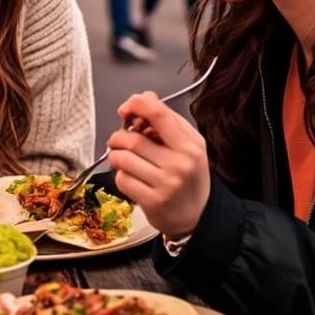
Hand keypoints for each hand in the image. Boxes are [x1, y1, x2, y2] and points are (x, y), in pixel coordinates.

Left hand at [106, 91, 210, 239]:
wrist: (198, 216)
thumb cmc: (188, 176)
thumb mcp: (188, 145)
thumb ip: (166, 120)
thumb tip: (144, 97)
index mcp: (190, 146)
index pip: (159, 114)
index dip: (137, 105)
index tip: (126, 109)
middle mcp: (180, 164)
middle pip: (133, 139)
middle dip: (119, 137)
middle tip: (120, 141)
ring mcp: (166, 184)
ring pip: (122, 159)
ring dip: (116, 156)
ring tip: (124, 159)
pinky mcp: (152, 201)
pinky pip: (122, 180)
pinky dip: (121, 176)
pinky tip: (132, 178)